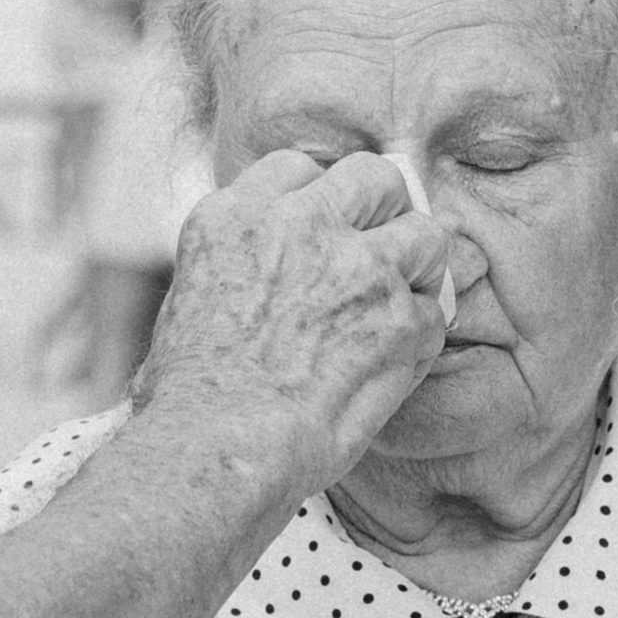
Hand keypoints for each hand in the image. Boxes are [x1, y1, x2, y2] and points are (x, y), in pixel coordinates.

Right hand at [136, 150, 452, 489]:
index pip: (299, 169)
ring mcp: (357, 267)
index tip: (323, 235)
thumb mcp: (184, 302)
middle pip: (374, 178)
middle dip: (384, 212)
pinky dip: (418, 342)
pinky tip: (390, 368)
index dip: (318, 201)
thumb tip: (263, 278)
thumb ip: (236, 266)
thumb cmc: (186, 402)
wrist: (214, 449)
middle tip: (379, 256)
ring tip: (397, 310)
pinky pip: (433, 314)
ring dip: (417, 270)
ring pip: (424, 234)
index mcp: (236, 216)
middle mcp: (300, 225)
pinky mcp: (397, 319)